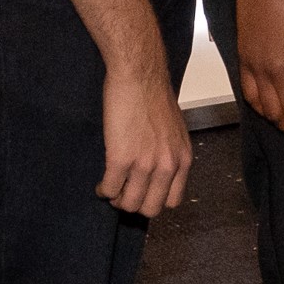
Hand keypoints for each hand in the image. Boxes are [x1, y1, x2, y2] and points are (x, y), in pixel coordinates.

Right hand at [98, 61, 193, 215]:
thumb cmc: (154, 95)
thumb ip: (169, 154)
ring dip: (117, 199)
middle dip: (134, 204)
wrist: (139, 75)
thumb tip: (158, 171)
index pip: (173, 201)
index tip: (143, 194)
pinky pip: (110, 188)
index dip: (154, 200)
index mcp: (182, 159)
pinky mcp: (121, 158)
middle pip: (151, 208)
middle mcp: (167, 166)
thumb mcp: (174, 131)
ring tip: (110, 188)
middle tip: (123, 193)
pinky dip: (103, 190)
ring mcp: (145, 164)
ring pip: (129, 204)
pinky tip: (101, 183)